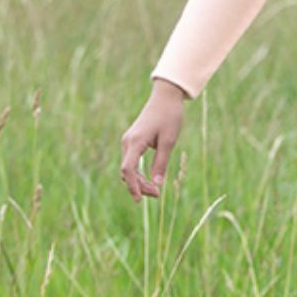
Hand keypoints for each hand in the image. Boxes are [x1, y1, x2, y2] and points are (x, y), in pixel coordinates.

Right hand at [119, 78, 187, 200]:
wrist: (165, 97)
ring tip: (156, 190)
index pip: (128, 169)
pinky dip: (139, 173)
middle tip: (158, 195)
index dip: (132, 186)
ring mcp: (128, 141)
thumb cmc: (169, 117)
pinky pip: (131, 162)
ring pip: (128, 168)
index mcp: (135, 141)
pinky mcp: (132, 142)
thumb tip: (156, 183)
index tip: (139, 199)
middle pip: (127, 171)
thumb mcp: (169, 141)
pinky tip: (150, 180)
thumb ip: (161, 162)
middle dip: (140, 186)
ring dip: (139, 181)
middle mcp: (127, 142)